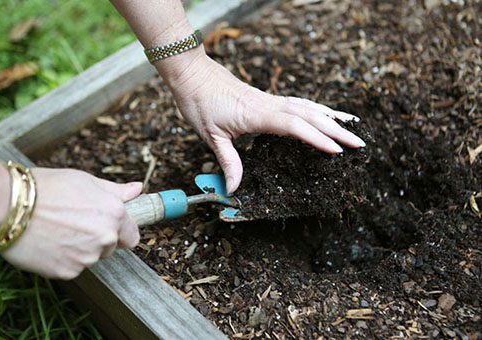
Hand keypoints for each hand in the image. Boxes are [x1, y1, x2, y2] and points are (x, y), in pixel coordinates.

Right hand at [1, 168, 141, 279]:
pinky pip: (72, 268)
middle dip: (98, 239)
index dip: (120, 231)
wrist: (9, 206)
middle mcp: (106, 237)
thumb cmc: (47, 188)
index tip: (107, 227)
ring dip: (80, 249)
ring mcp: (87, 257)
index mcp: (114, 214)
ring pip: (91, 258)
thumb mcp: (85, 181)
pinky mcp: (68, 271)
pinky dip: (63, 259)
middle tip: (74, 224)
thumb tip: (138, 189)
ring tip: (58, 231)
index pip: (132, 235)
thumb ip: (116, 191)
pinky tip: (50, 243)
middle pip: (111, 247)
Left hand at [165, 55, 365, 192]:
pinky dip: (316, 108)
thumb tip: (234, 189)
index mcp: (257, 115)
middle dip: (337, 129)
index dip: (317, 138)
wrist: (191, 73)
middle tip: (360, 143)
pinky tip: (324, 113)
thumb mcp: (211, 136)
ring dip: (331, 117)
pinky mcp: (267, 98)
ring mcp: (270, 99)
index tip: (337, 150)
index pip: (294, 126)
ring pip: (307, 106)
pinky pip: (298, 103)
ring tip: (353, 125)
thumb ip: (227, 162)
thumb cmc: (199, 102)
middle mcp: (269, 105)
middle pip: (310, 115)